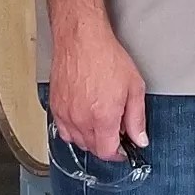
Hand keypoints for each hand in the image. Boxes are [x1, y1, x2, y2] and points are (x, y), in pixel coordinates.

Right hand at [50, 19, 148, 160]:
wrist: (81, 40)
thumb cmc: (106, 57)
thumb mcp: (134, 88)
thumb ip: (137, 118)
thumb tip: (140, 139)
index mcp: (103, 118)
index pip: (106, 152)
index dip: (117, 154)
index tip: (122, 149)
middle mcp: (81, 119)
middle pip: (91, 148)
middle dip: (105, 145)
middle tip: (114, 131)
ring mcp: (65, 114)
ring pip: (76, 141)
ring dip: (89, 139)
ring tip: (99, 124)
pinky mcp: (55, 106)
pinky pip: (62, 129)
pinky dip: (73, 130)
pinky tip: (83, 119)